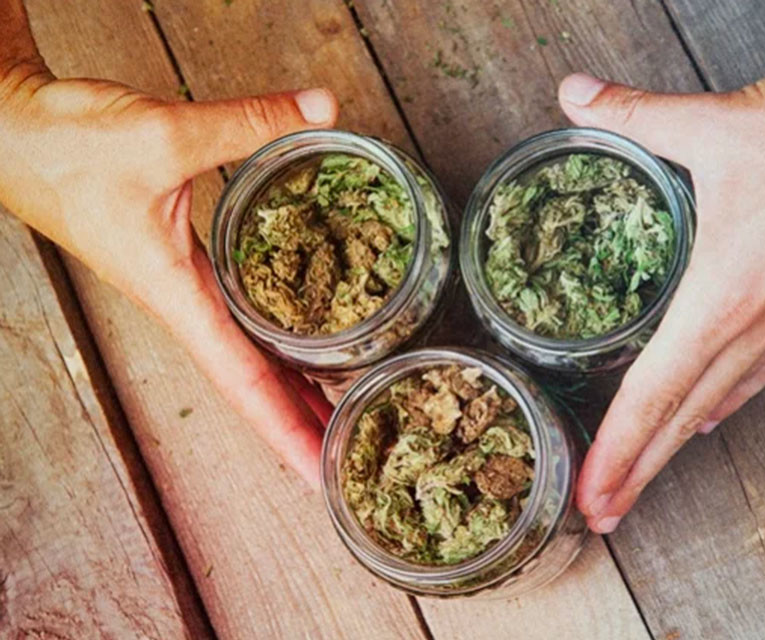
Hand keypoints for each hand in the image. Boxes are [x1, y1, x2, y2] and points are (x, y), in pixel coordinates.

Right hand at [0, 57, 336, 486]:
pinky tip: (301, 338)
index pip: (241, 382)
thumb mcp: (165, 135)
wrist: (13, 132)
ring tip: (342, 408)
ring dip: (290, 386)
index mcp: (174, 295)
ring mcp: (178, 288)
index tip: (320, 472)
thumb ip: (248, 122)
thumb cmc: (66, 147)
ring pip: (245, 353)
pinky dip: (272, 339)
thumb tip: (322, 108)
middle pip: (251, 381)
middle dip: (300, 422)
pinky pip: (237, 318)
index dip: (284, 430)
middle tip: (354, 451)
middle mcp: (179, 303)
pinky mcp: (178, 263)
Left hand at [559, 62, 764, 531]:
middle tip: (600, 514)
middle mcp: (758, 328)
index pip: (654, 390)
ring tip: (643, 480)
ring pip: (720, 405)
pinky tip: (708, 415)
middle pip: (682, 419)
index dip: (617, 448)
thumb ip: (635, 114)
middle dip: (636, 472)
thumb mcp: (716, 124)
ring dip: (675, 448)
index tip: (593, 492)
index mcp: (725, 297)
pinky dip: (722, 404)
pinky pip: (759, 377)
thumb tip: (574, 94)